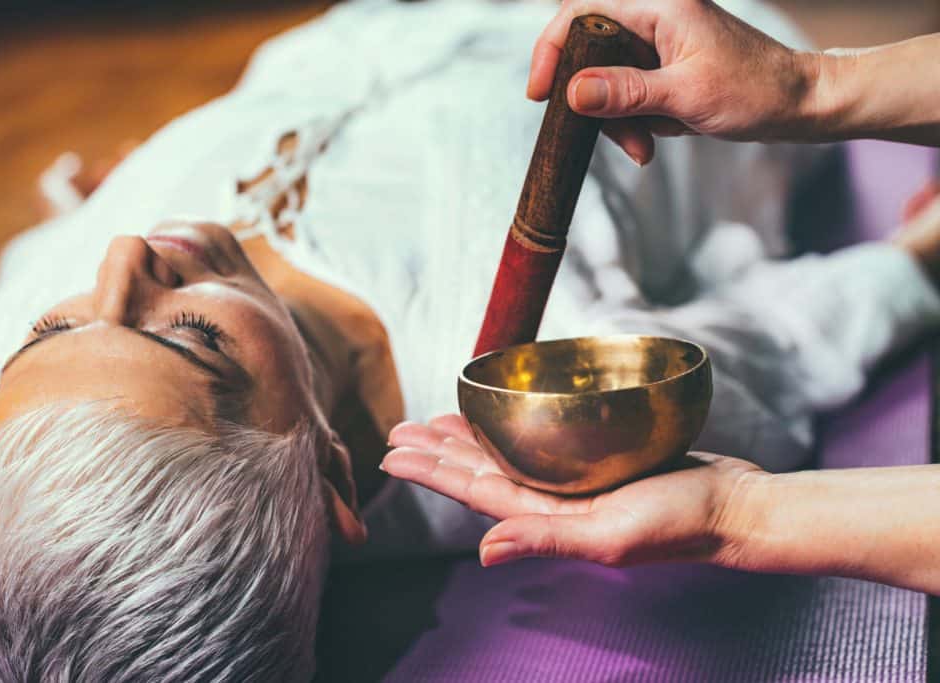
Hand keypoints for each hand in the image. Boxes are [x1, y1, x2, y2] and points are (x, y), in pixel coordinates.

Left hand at [382, 415, 764, 567]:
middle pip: (481, 471)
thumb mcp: (611, 535)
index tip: (392, 454)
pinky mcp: (599, 461)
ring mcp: (575, 481)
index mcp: (548, 517)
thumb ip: (546, 539)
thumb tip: (482, 552)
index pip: (474, 492)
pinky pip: (543, 442)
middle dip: (437, 452)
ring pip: (507, 455)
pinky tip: (501, 417)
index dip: (431, 473)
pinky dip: (515, 428)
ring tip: (433, 420)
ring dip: (468, 439)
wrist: (734, 507)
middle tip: (397, 429)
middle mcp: (554, 499)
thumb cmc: (681, 524)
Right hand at [529, 0, 820, 164]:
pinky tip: (653, 141)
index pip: (581, 12)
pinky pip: (628, 92)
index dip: (552, 49)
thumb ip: (626, 92)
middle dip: (593, 100)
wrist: (801, 105)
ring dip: (616, 120)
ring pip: (607, 78)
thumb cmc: (756, 91)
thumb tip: (573, 92)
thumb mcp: (685, 96)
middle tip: (605, 135)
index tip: (540, 93)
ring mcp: (660, 43)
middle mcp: (656, 17)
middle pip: (590, 52)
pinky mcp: (664, 67)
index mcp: (660, 6)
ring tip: (642, 148)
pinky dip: (632, 121)